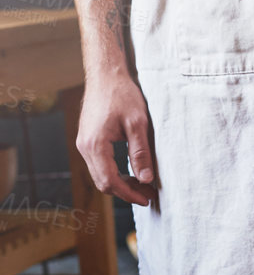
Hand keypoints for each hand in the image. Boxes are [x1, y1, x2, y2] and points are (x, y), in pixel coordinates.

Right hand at [76, 71, 156, 206]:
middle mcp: (84, 146)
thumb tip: (145, 179)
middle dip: (126, 192)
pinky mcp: (87, 140)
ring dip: (121, 184)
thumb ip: (140, 153)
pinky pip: (99, 165)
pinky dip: (115, 173)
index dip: (130, 194)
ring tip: (143, 185)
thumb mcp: (138, 123)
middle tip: (148, 195)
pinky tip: (132, 173)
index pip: (110, 181)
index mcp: (95, 144)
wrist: (105, 75)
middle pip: (103, 182)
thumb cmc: (121, 94)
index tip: (147, 199)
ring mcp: (83, 143)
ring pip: (100, 175)